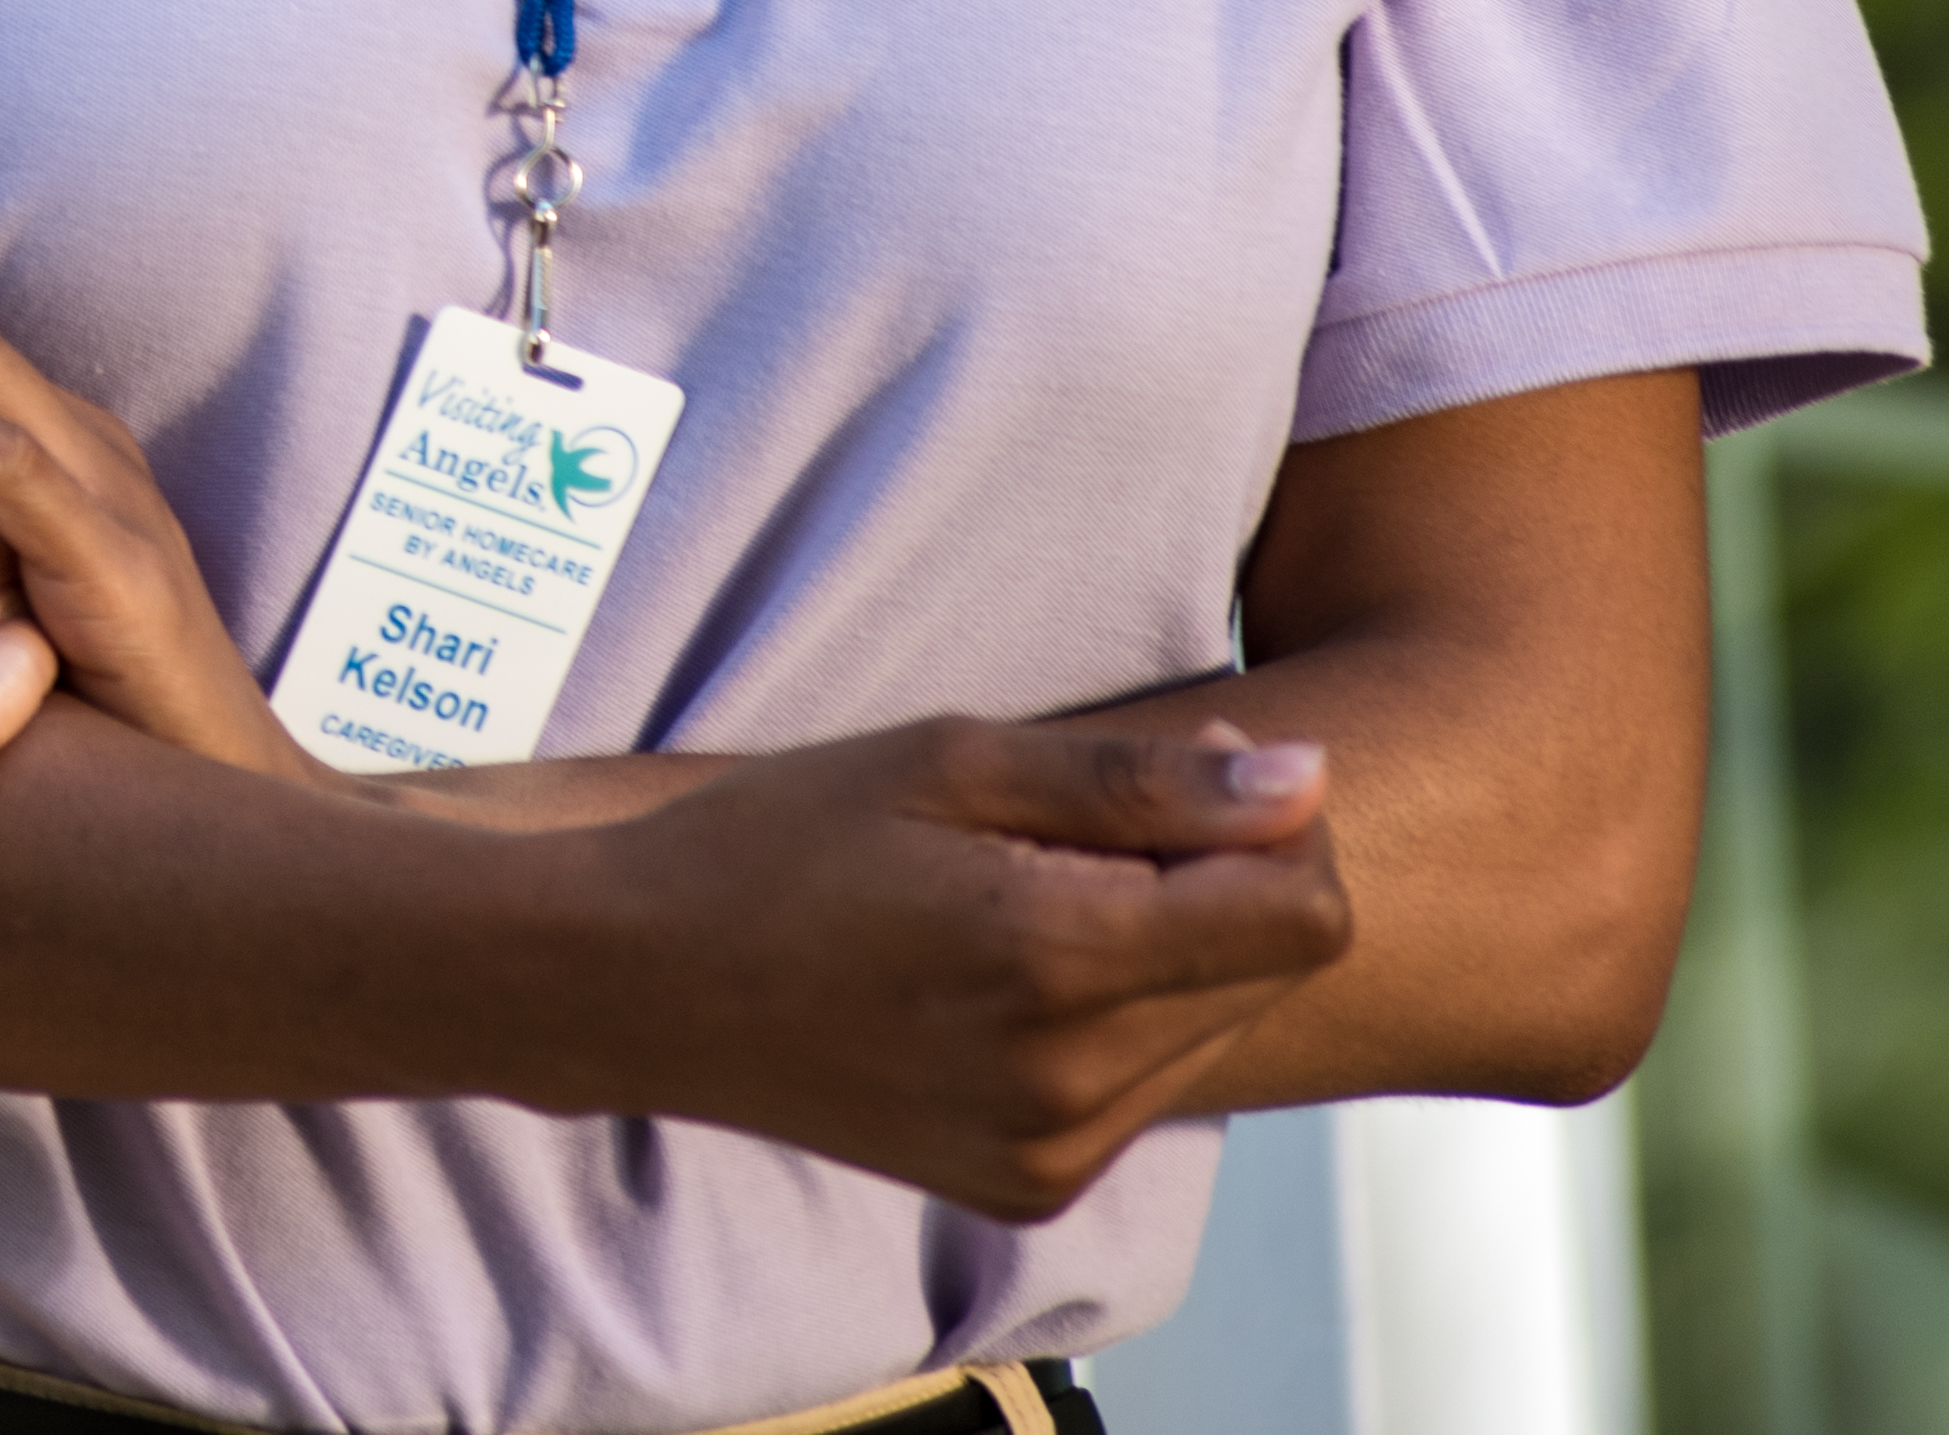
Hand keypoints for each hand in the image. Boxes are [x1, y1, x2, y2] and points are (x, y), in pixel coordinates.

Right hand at [565, 716, 1359, 1217]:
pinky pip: (1147, 1093)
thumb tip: (1306, 782)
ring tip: (1029, 904)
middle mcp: (1073, 1082)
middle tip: (1076, 835)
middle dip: (1219, 890)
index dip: (1273, 830)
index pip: (1306, 914)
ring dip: (1167, 960)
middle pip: (1274, 974)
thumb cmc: (777, 841)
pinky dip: (1113, 1027)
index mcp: (1058, 959)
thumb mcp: (949, 760)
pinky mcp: (1031, 1188)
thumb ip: (1144, 782)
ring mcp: (1053, 1151)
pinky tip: (1006, 980)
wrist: (641, 980)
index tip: (1177, 787)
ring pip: (1217, 1036)